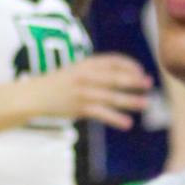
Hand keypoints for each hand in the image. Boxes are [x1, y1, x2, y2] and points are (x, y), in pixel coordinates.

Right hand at [34, 53, 152, 130]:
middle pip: (116, 77)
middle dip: (134, 80)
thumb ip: (95, 71)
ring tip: (146, 104)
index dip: (129, 65)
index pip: (113, 60)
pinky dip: (116, 118)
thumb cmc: (58, 84)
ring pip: (113, 96)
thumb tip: (119, 76)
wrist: (35, 96)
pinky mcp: (80, 108)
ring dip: (131, 100)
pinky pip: (102, 113)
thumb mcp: (76, 70)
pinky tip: (127, 123)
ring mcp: (84, 92)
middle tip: (149, 84)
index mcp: (86, 64)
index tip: (140, 70)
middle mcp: (86, 76)